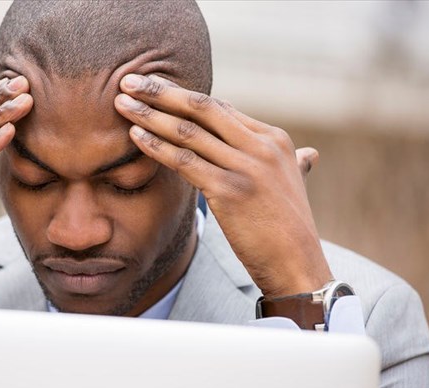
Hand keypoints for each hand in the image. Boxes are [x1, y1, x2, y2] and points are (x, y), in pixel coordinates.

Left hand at [115, 74, 330, 297]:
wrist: (297, 264)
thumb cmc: (289, 229)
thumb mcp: (295, 185)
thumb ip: (295, 163)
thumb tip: (308, 155)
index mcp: (274, 139)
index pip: (220, 108)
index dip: (183, 95)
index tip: (154, 87)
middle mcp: (261, 146)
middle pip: (202, 108)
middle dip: (161, 91)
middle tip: (129, 81)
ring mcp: (245, 167)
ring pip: (188, 132)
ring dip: (149, 114)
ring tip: (121, 104)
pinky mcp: (229, 190)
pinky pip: (183, 161)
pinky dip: (156, 146)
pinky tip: (135, 136)